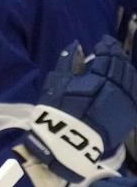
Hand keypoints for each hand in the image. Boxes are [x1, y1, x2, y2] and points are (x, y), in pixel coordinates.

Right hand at [25, 37, 136, 182]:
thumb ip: (67, 62)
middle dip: (117, 55)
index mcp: (99, 78)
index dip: (107, 46)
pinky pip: (134, 94)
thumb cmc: (57, 113)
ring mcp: (126, 102)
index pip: (109, 55)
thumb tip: (76, 44)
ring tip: (117, 65)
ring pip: (131, 79)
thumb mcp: (56, 84)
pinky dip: (130, 84)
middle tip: (110, 50)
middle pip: (122, 66)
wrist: (66, 145)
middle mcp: (117, 88)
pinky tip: (123, 82)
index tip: (103, 41)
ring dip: (125, 69)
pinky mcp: (128, 115)